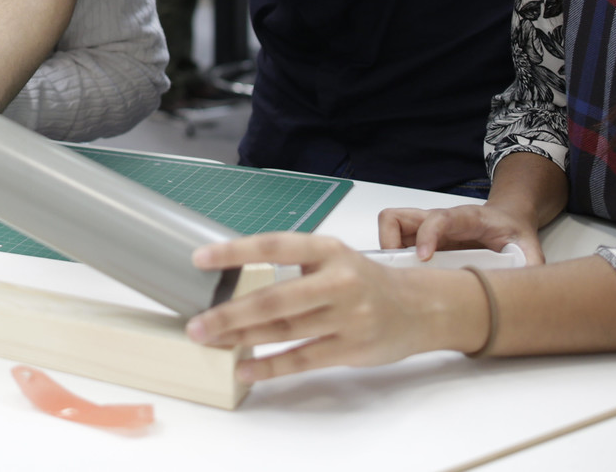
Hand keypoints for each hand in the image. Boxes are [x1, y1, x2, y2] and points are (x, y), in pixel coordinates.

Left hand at [184, 234, 485, 382]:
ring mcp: (347, 317)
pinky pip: (302, 360)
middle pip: (275, 298)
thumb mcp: (334, 259)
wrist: (418, 308)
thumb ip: (294, 266)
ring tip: (212, 342)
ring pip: (284, 330)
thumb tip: (236, 279)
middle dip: (231, 313)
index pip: (275, 245)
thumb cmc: (363, 281)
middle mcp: (338, 280)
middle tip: (198, 323)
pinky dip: (270, 366)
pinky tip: (245, 369)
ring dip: (242, 339)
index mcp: (329, 249)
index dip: (236, 251)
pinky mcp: (351, 349)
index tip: (200, 259)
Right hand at [379, 201, 545, 263]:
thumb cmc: (512, 232)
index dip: (427, 235)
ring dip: (387, 250)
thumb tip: (527, 287)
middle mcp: (439, 220)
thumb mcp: (529, 247)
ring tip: (399, 277)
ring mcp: (426, 230)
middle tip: (400, 272)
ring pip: (390, 227)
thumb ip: (531, 264)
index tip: (424, 259)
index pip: (438, 218)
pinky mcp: (421, 240)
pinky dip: (392, 258)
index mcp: (466, 218)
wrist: (507, 220)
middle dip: (390, 244)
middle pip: (397, 218)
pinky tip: (406, 278)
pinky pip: (394, 242)